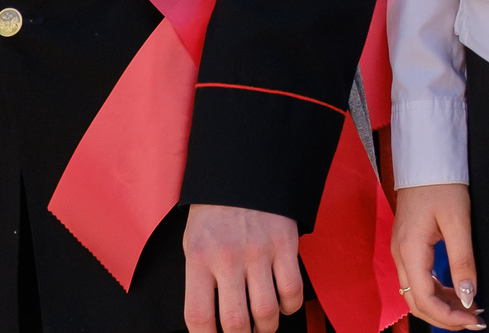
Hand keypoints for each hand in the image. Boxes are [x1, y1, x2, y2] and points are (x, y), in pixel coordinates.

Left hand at [181, 204, 303, 332]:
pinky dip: (290, 305)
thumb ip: (200, 280)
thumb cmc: (215, 214)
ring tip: (264, 325)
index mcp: (199, 260)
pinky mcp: (286, 244)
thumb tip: (211, 319)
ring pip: (267, 310)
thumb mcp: (194, 245)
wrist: (245, 173)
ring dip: (267, 327)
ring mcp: (260, 251)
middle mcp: (228, 259)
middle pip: (235, 321)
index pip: (198, 316)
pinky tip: (284, 304)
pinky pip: (293, 288)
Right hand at [391, 183, 482, 329]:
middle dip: (444, 317)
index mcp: (410, 251)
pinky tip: (456, 292)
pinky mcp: (409, 247)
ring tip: (470, 309)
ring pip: (417, 292)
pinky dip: (437, 290)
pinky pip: (419, 278)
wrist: (427, 160)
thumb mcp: (458, 221)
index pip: (423, 299)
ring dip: (441, 305)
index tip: (471, 320)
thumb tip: (468, 294)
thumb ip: (462, 260)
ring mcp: (402, 252)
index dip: (447, 316)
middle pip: (417, 302)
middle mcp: (401, 256)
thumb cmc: (442, 185)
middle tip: (473, 321)